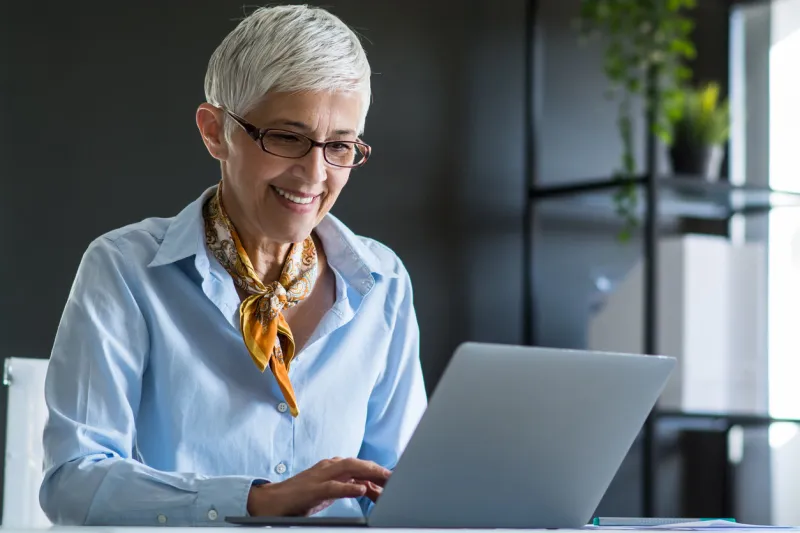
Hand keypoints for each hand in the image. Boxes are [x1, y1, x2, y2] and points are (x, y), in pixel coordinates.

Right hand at [247, 457, 390, 516]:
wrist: (271, 501)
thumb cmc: (299, 497)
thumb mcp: (327, 492)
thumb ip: (345, 488)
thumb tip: (366, 489)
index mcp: (332, 467)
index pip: (359, 466)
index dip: (377, 472)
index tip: (392, 479)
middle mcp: (328, 467)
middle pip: (358, 463)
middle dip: (378, 469)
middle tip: (395, 477)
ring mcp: (320, 476)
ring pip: (349, 469)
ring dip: (369, 473)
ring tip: (385, 478)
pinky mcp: (313, 489)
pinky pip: (334, 486)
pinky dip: (348, 487)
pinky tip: (361, 489)